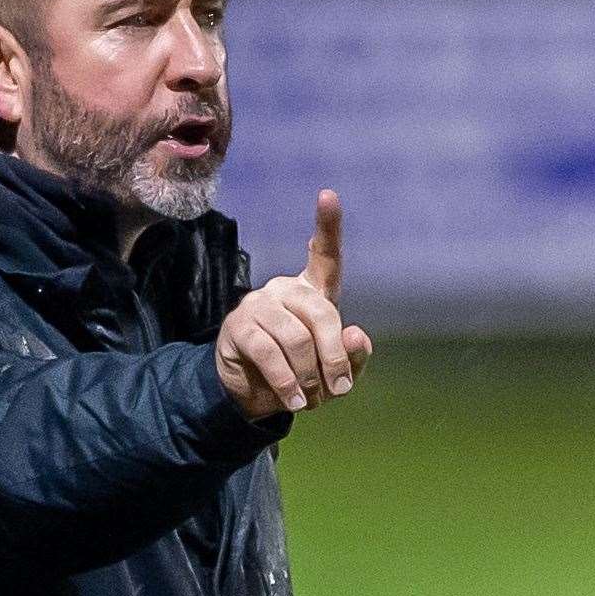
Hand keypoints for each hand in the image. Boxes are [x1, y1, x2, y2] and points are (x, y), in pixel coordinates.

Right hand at [215, 189, 372, 418]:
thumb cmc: (300, 375)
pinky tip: (293, 400)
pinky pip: (269, 352)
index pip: (324, 256)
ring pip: (296, 337)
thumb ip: (351, 356)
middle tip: (338, 388)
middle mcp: (284, 290)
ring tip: (309, 401)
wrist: (253, 396)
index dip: (327, 226)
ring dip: (309, 376)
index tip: (328, 195)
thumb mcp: (334, 372)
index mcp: (311, 293)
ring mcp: (257, 305)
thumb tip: (356, 335)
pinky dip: (287, 382)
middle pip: (322, 312)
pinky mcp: (238, 327)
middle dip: (334, 356)